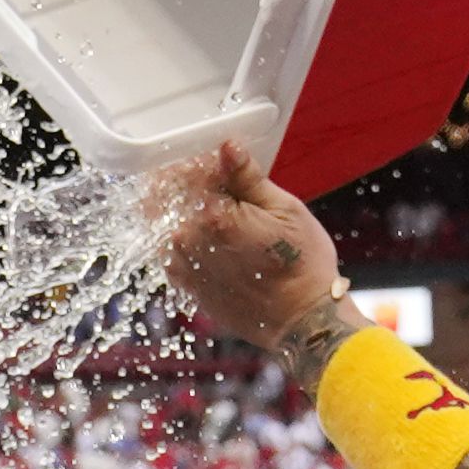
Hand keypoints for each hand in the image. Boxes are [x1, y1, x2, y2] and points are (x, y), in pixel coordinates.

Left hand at [148, 139, 341, 348]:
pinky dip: (185, 238)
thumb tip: (227, 147)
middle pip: (169, 198)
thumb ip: (248, 178)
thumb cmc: (302, 265)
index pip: (186, 174)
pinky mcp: (186, 285)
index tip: (216, 163)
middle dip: (186, 186)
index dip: (198, 162)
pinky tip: (214, 238)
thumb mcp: (286, 210)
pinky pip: (172, 250)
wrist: (301, 321)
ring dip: (183, 212)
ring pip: (166, 224)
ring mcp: (183, 266)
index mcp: (213, 216)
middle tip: (215, 185)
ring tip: (220, 214)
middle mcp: (188, 242)